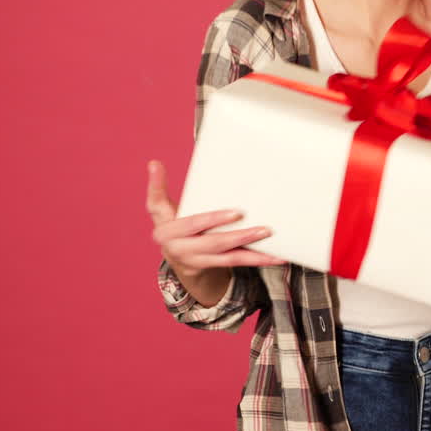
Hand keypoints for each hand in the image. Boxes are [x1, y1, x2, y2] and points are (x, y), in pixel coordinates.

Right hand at [145, 160, 283, 280]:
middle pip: (211, 241)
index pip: (191, 224)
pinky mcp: (213, 267)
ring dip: (251, 247)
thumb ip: (158, 188)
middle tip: (258, 225)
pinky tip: (276, 256)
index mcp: (166, 230)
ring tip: (268, 234)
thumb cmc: (174, 226)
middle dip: (236, 233)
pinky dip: (258, 259)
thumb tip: (153, 163)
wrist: (177, 259)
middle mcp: (179, 249)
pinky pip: (237, 263)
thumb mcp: (162, 209)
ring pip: (228, 256)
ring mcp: (197, 261)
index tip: (234, 212)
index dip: (209, 218)